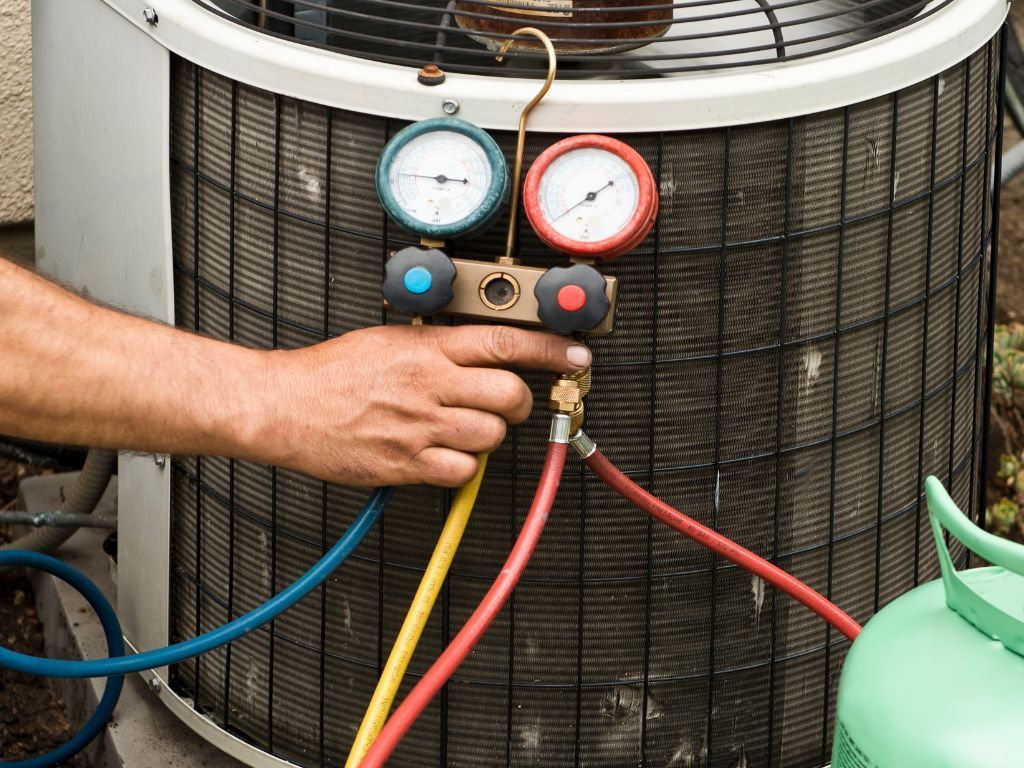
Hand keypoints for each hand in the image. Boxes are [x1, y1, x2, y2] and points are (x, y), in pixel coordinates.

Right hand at [249, 325, 590, 487]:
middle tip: (508, 404)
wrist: (284, 405)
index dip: (551, 349)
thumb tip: (479, 351)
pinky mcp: (406, 463)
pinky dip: (462, 467)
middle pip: (512, 395)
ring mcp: (420, 426)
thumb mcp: (388, 339)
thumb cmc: (330, 373)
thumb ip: (437, 345)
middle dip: (520, 402)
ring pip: (491, 435)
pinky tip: (442, 455)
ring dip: (488, 435)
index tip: (574, 356)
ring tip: (462, 429)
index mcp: (428, 348)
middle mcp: (430, 384)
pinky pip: (463, 472)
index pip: (506, 341)